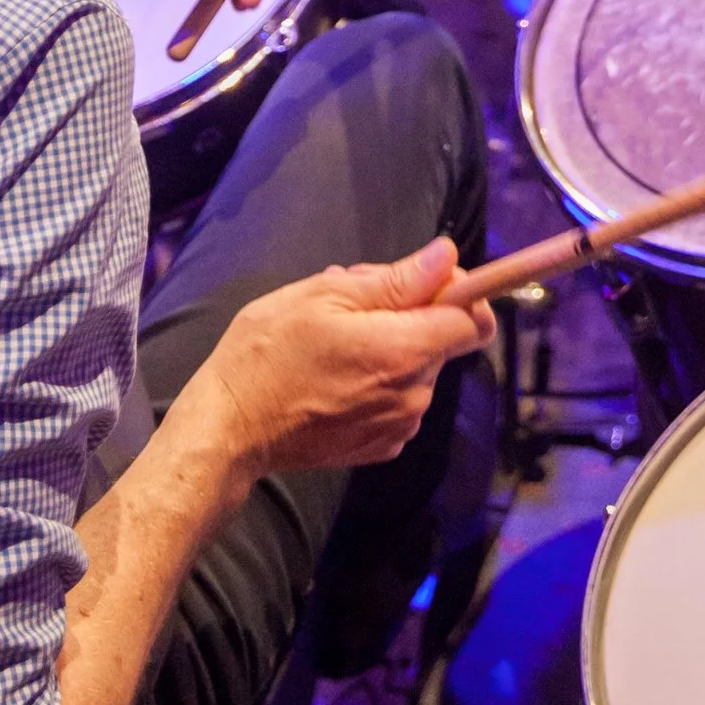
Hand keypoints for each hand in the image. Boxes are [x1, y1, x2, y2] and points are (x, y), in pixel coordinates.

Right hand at [195, 235, 494, 481]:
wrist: (230, 429)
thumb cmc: (268, 352)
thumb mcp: (323, 295)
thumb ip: (395, 280)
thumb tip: (447, 257)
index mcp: (403, 352)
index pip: (475, 321)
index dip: (461, 294)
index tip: (427, 280)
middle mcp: (413, 395)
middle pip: (442, 341)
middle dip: (410, 314)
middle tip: (353, 302)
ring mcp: (398, 426)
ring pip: (418, 369)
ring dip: (391, 345)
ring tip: (335, 337)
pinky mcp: (380, 447)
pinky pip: (399, 399)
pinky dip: (379, 380)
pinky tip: (335, 372)